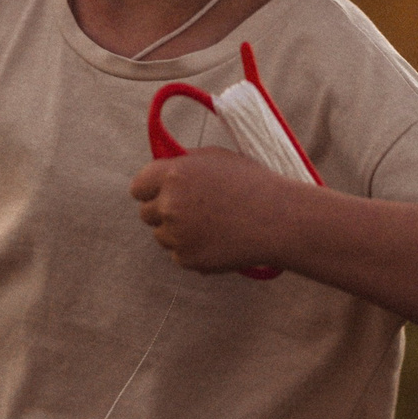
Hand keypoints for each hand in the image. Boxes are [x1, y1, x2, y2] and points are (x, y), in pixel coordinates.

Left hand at [129, 148, 298, 274]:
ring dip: (178, 233)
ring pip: (162, 236)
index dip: (150, 191)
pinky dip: (193, 251)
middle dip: (163, 213)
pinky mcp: (187, 259)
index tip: (160, 194)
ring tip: (213, 225)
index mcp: (173, 174)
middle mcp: (169, 204)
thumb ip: (182, 164)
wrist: (278, 219)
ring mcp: (177, 234)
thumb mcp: (215, 159)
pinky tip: (218, 240)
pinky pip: (179, 255)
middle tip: (191, 212)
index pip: (138, 187)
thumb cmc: (251, 183)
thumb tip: (161, 171)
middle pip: (146, 214)